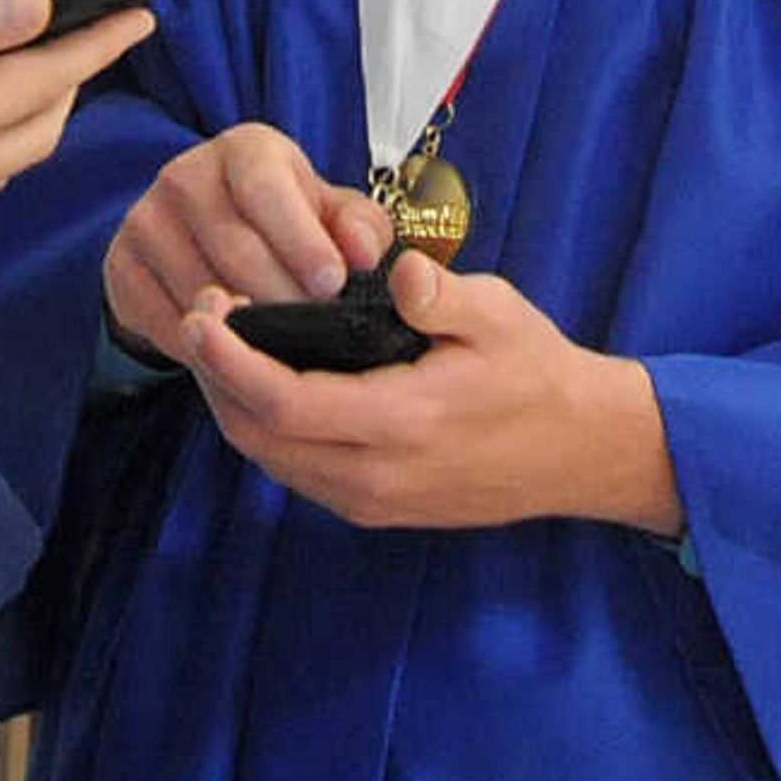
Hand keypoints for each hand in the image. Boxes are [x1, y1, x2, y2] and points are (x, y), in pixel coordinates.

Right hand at [100, 124, 390, 365]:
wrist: (208, 233)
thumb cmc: (286, 220)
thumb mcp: (330, 213)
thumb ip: (358, 227)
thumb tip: (363, 253)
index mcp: (244, 150)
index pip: (266, 189)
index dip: (300, 240)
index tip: (332, 284)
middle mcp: (185, 175)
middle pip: (235, 248)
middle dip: (284, 297)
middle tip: (317, 330)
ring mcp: (145, 220)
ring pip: (201, 290)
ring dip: (247, 330)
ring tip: (283, 348)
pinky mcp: (121, 266)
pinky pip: (168, 321)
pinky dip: (208, 348)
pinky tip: (238, 355)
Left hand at [171, 255, 682, 534]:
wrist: (579, 451)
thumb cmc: (537, 373)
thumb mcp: (500, 316)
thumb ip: (443, 295)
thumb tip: (399, 272)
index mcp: (402, 423)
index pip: (285, 401)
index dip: (230, 359)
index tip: (202, 312)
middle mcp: (375, 475)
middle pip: (258, 436)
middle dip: (215, 377)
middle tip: (200, 313)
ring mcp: (372, 500)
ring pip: (270, 459)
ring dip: (233, 404)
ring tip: (221, 342)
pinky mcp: (375, 508)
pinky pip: (296, 471)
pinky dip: (265, 428)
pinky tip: (264, 381)